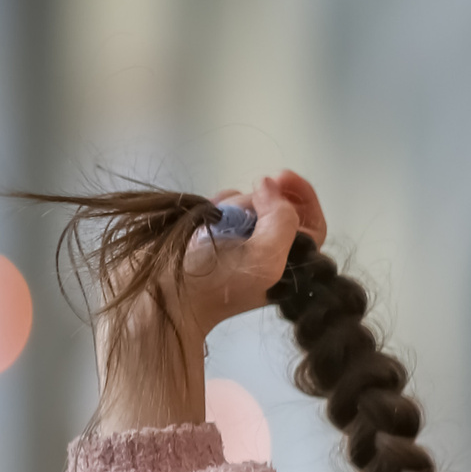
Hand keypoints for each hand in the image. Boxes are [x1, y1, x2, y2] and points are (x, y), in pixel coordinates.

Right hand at [91, 170, 326, 434]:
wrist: (158, 295)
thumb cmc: (213, 283)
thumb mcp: (265, 258)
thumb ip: (282, 219)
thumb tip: (269, 185)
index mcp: (288, 265)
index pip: (312, 224)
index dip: (302, 196)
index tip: (282, 176)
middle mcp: (266, 254)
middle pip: (277, 209)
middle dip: (259, 202)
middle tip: (239, 213)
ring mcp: (238, 244)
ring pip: (249, 204)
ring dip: (236, 204)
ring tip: (217, 221)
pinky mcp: (212, 235)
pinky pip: (223, 206)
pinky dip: (218, 204)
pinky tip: (206, 215)